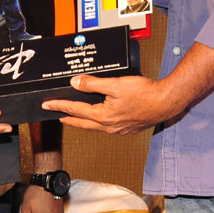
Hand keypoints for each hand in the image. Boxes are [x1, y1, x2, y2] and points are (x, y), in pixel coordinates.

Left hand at [42, 74, 178, 133]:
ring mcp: (118, 129)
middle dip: (67, 118)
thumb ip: (93, 84)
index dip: (60, 106)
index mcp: (103, 116)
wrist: (165, 103)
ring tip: (75, 116)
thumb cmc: (145, 94)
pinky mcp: (127, 128)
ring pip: (94, 126)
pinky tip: (99, 117)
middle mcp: (109, 126)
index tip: (48, 105)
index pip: (75, 110)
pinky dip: (97, 122)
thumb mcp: (115, 84)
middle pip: (82, 123)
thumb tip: (76, 83)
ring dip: (82, 121)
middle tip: (56, 115)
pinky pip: (106, 127)